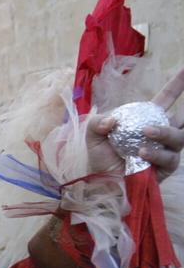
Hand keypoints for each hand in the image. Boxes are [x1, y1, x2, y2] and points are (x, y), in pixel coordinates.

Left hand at [86, 66, 183, 180]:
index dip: (178, 84)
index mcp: (147, 118)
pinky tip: (143, 152)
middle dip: (182, 115)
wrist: (102, 183)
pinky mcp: (166, 167)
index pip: (167, 98)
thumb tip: (113, 120)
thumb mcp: (93, 135)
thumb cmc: (101, 157)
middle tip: (164, 115)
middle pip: (182, 120)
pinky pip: (169, 157)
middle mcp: (161, 133)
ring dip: (164, 132)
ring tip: (146, 132)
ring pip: (178, 137)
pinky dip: (156, 153)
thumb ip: (97, 121)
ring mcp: (166, 150)